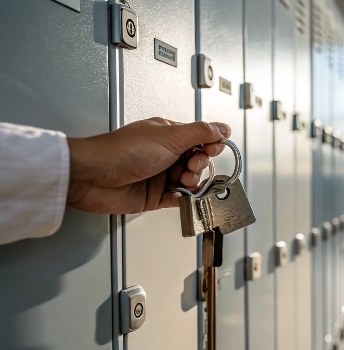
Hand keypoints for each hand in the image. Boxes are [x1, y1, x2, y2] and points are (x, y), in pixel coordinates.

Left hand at [66, 117, 230, 213]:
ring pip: (190, 182)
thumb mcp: (169, 136)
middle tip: (192, 166)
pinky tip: (176, 194)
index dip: (210, 145)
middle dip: (200, 166)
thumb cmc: (121, 152)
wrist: (92, 177)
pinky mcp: (153, 196)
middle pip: (197, 161)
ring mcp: (158, 175)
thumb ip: (200, 132)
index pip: (200, 138)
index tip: (213, 150)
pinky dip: (181, 198)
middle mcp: (164, 154)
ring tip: (181, 181)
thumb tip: (222, 127)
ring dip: (191, 183)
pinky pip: (177, 199)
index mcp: (168, 134)